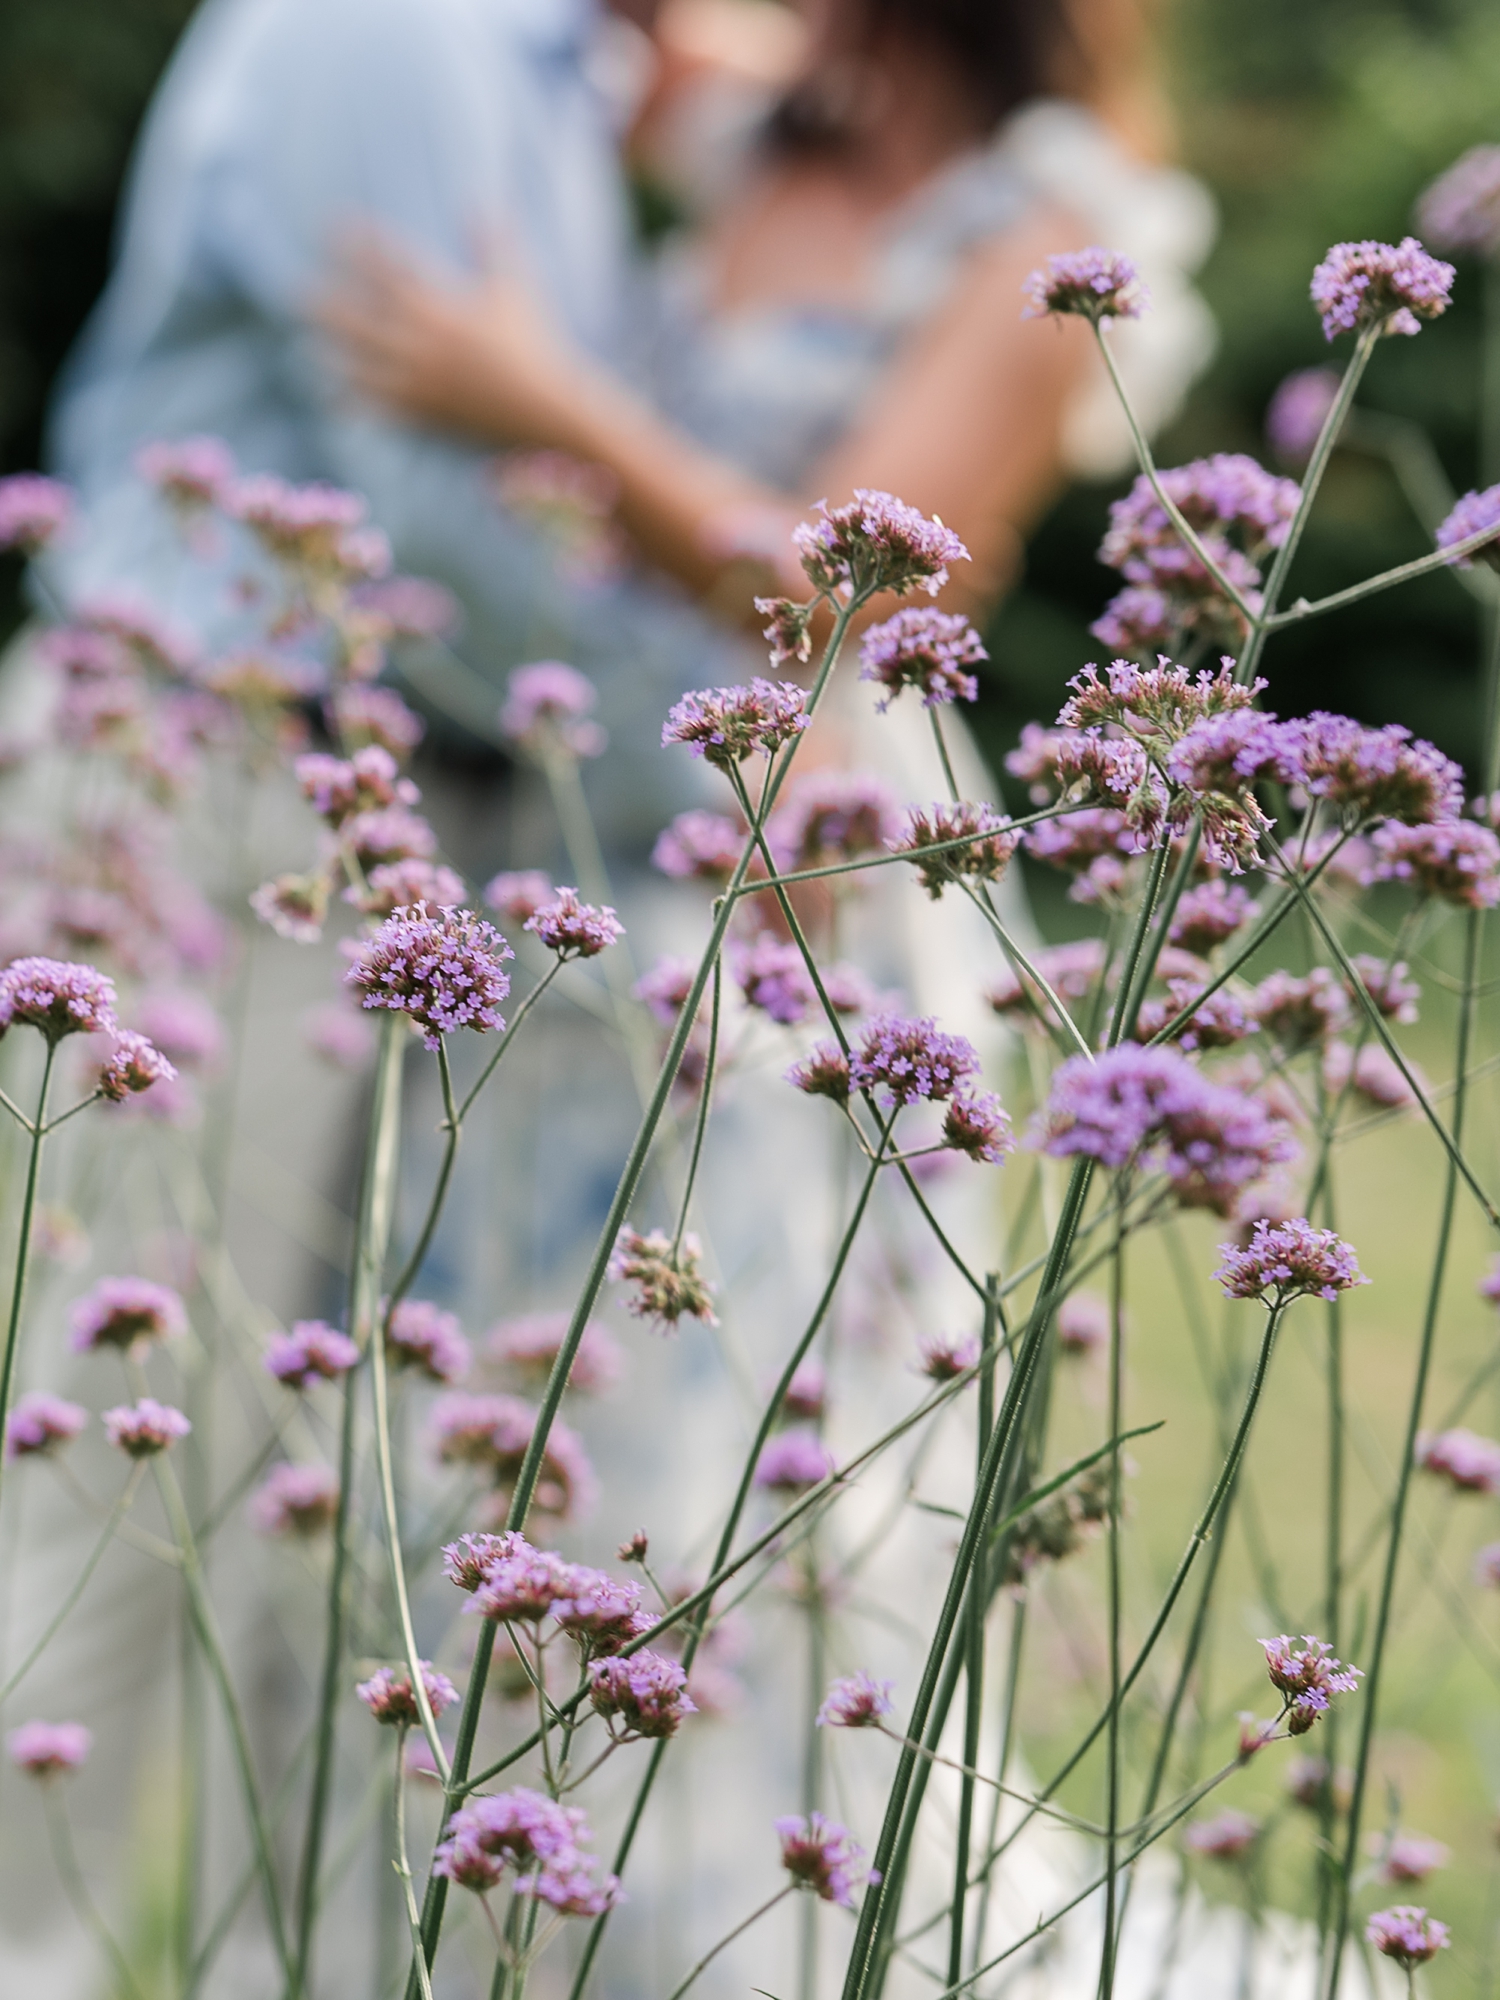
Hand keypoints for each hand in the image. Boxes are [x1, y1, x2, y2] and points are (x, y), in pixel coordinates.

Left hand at [315, 232, 596, 450]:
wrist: (545, 412)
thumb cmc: (533, 348)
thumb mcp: (515, 292)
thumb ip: (494, 247)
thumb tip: (486, 204)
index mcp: (443, 306)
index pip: (392, 266)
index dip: (359, 243)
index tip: (332, 226)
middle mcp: (423, 342)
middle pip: (361, 316)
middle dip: (328, 303)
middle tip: (296, 293)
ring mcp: (420, 380)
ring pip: (361, 362)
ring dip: (332, 352)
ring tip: (307, 344)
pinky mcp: (424, 414)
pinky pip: (378, 406)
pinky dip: (353, 401)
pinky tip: (331, 395)